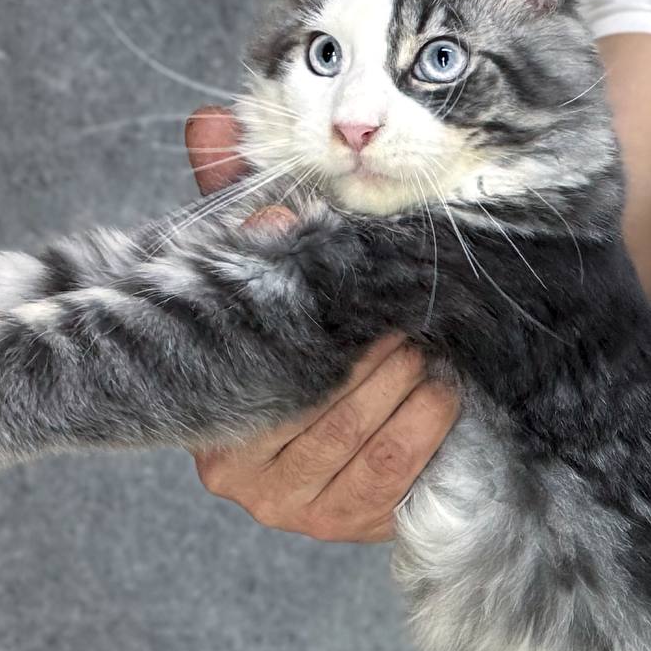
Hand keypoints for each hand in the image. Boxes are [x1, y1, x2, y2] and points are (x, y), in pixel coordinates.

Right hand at [183, 108, 458, 542]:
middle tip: (411, 313)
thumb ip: (233, 198)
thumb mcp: (254, 268)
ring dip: (412, 389)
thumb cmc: (284, 332)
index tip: (355, 282)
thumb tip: (211, 122)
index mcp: (202, 410)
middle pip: (322, 409)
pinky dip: (431, 430)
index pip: (263, 369)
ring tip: (432, 346)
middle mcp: (238, 475)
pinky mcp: (351, 527)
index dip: (314, 323)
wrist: (329, 419)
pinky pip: (398, 479)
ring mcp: (297, 510)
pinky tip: (448, 391)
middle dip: (377, 354)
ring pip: (368, 445)